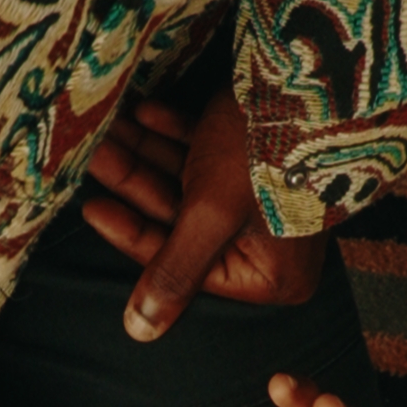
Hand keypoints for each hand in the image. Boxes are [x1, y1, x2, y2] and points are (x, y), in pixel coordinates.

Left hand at [82, 81, 327, 338]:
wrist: (315, 74)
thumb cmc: (267, 151)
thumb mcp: (211, 215)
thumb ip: (173, 271)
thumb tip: (139, 332)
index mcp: (271, 272)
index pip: (182, 261)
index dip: (131, 232)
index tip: (91, 207)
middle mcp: (270, 240)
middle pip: (181, 218)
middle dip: (136, 181)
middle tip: (96, 153)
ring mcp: (265, 194)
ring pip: (187, 179)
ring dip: (146, 151)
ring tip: (110, 128)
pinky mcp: (262, 152)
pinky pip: (207, 149)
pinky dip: (176, 132)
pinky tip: (145, 112)